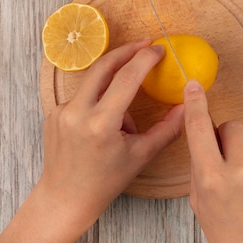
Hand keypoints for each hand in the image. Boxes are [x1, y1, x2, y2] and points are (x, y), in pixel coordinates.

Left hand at [0, 39, 183, 242]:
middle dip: (126, 51)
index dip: (145, 58)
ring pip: (94, 82)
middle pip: (104, 66)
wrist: (65, 197)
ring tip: (124, 122)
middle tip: (145, 44)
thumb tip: (188, 107)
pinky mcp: (54, 112)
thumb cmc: (105, 181)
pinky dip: (98, 103)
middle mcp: (77, 112)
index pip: (127, 78)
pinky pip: (83, 96)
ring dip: (113, 86)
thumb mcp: (141, 156)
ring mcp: (61, 111)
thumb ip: (168, 129)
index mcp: (101, 123)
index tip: (158, 49)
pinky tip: (102, 130)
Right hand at [183, 79, 242, 242]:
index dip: (195, 104)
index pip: (200, 129)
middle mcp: (239, 171)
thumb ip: (200, 171)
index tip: (194, 86)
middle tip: (225, 154)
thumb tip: (203, 141)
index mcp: (212, 179)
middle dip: (226, 134)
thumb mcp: (201, 206)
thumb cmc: (232, 237)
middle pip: (232, 126)